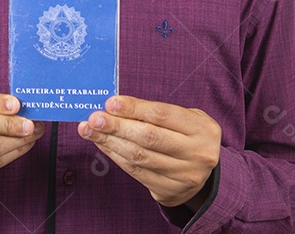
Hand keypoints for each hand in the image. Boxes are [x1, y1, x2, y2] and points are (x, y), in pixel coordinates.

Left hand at [77, 95, 220, 209]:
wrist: (205, 175)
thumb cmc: (189, 137)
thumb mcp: (185, 118)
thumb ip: (156, 111)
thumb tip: (115, 105)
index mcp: (202, 129)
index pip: (162, 114)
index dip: (134, 108)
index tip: (110, 103)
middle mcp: (196, 153)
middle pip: (149, 137)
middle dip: (117, 126)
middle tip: (94, 118)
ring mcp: (184, 175)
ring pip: (139, 156)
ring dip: (110, 142)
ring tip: (90, 130)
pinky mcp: (170, 191)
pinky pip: (136, 171)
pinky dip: (116, 156)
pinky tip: (103, 144)